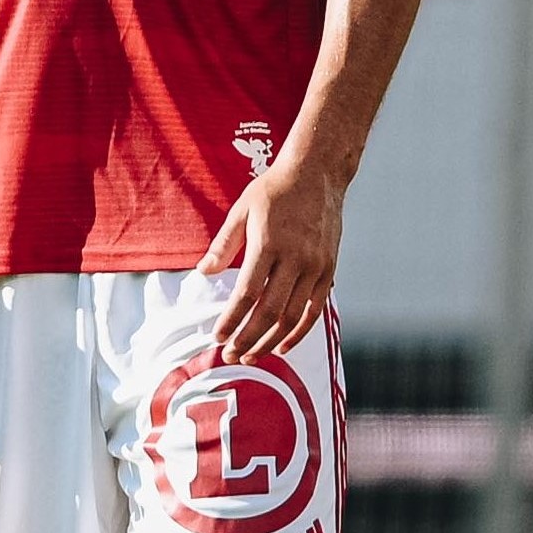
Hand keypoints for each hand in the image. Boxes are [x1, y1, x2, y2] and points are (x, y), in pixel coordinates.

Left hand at [198, 161, 344, 363]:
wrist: (316, 174)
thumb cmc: (273, 191)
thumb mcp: (242, 209)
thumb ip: (223, 244)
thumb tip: (203, 273)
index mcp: (268, 243)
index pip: (246, 293)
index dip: (231, 320)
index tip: (217, 338)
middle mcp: (294, 258)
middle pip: (270, 312)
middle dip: (247, 339)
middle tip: (229, 357)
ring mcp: (315, 266)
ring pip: (293, 317)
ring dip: (270, 342)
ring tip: (251, 357)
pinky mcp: (328, 270)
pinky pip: (314, 310)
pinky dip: (299, 333)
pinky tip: (282, 346)